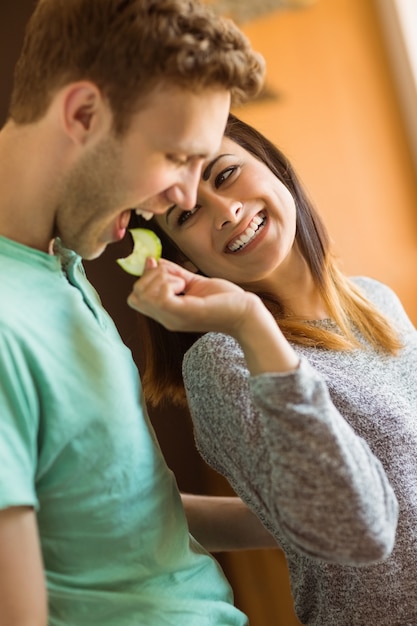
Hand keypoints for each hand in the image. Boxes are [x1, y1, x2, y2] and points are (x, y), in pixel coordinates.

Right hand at [127, 258, 260, 335]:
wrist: (246, 313)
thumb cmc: (224, 299)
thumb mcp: (193, 281)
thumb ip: (173, 273)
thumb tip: (152, 261)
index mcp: (167, 313)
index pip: (135, 297)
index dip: (145, 278)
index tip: (168, 270)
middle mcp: (166, 319)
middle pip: (134, 296)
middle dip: (150, 277)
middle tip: (176, 277)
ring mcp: (173, 318)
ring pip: (143, 294)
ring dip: (160, 278)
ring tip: (181, 280)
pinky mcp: (185, 312)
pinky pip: (160, 296)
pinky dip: (168, 282)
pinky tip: (184, 284)